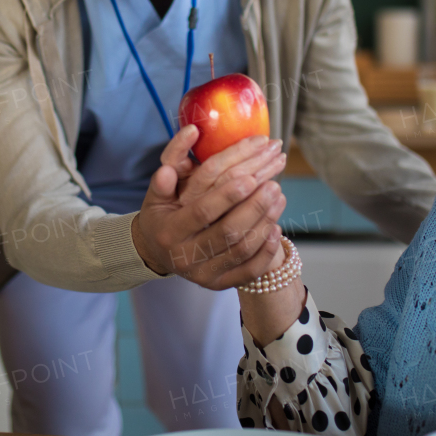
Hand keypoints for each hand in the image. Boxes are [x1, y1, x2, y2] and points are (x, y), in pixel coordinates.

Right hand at [132, 126, 288, 290]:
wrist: (157, 253)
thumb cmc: (161, 216)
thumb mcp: (156, 196)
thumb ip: (167, 175)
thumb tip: (179, 150)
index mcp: (169, 231)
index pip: (202, 212)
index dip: (227, 195)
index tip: (251, 177)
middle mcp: (185, 256)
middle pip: (228, 232)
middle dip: (255, 207)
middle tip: (274, 184)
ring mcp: (203, 274)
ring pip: (242, 250)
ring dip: (265, 222)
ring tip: (279, 196)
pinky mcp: (219, 284)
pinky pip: (249, 271)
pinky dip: (266, 250)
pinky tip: (277, 227)